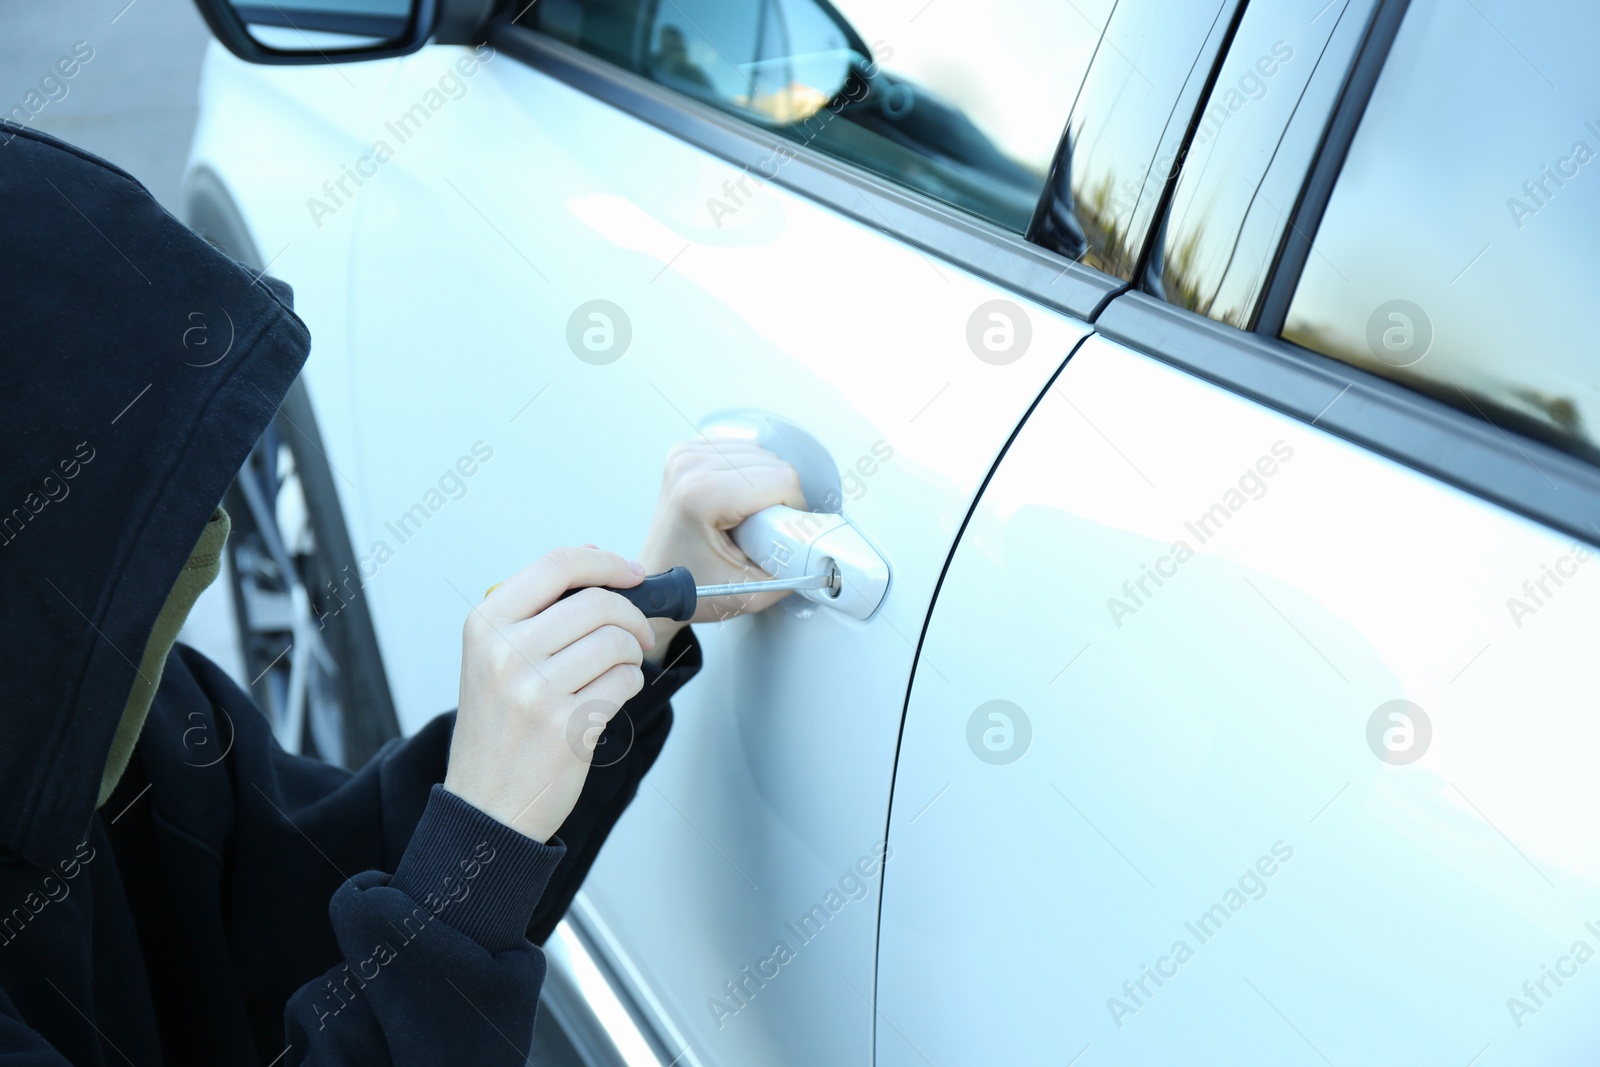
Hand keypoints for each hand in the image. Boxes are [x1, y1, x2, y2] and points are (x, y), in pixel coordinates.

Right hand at [445, 547, 655, 842]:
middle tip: (638, 634)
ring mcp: (534, 690)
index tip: (634, 573)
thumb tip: (595, 561)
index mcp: (487, 624)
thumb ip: (539, 609)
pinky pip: (623, 683)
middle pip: (598, 603)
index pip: (557, 564)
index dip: (607, 562)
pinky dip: (629, 686)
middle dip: (633, 615)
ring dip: (632, 655)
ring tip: (619, 671)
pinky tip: (611, 697)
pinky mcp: (564, 726)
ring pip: (616, 643)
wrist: (486, 803)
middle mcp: (506, 652)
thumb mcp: (494, 657)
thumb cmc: (499, 728)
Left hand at [636, 439, 806, 657]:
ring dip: (765, 485)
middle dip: (779, 500)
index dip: (794, 509)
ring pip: (762, 454)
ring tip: (745, 518)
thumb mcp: (750, 592)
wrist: (655, 583)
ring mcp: (686, 454)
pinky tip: (736, 500)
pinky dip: (750, 474)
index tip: (780, 535)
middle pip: (774, 464)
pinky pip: (744, 450)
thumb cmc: (691, 587)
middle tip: (759, 532)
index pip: (782, 480)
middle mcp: (691, 465)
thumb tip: (826, 558)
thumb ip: (792, 573)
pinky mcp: (688, 450)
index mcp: (702, 495)